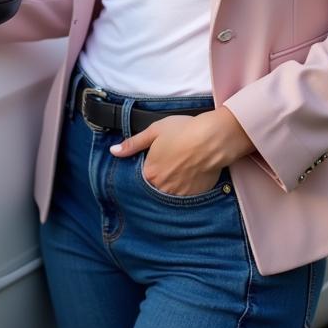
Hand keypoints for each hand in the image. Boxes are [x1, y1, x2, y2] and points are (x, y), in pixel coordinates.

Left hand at [108, 107, 255, 195]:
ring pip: (169, 193)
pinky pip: (185, 196)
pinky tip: (190, 175)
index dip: (146, 169)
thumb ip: (133, 144)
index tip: (154, 161)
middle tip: (169, 164)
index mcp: (149, 172)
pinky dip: (185, 188)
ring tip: (179, 169)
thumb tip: (114, 151)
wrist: (213, 139)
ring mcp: (179, 194)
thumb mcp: (154, 131)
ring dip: (170, 185)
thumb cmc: (183, 131)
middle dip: (158, 179)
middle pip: (154, 187)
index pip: (140, 178)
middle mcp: (162, 187)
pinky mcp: (195, 196)